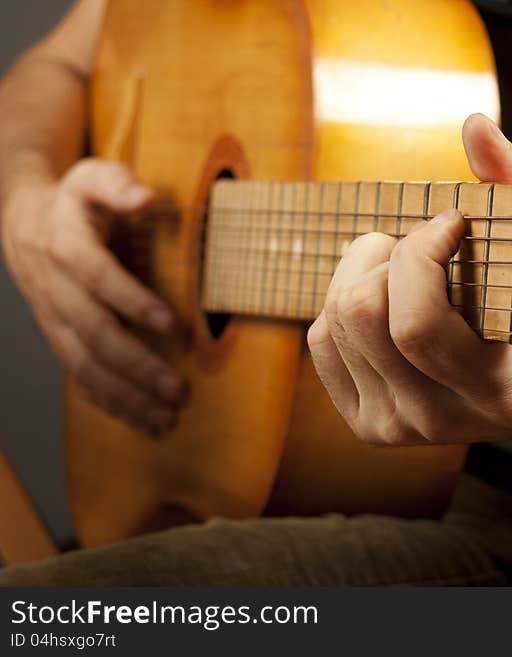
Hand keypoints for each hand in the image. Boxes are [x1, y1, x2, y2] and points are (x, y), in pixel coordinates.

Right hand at [1, 158, 185, 434]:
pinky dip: (112, 404)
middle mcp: (55, 289)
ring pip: (85, 366)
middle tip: (179, 389)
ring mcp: (54, 320)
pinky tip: (144, 423)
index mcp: (65, 245)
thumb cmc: (73, 200)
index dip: (132, 301)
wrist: (24, 222)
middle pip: (94, 333)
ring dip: (126, 397)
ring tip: (167, 419)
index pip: (98, 277)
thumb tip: (145, 197)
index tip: (172, 324)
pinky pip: (81, 378)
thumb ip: (118, 185)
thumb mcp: (93, 177)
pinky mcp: (60, 341)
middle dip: (137, 365)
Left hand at [308, 114, 511, 444]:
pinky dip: (343, 303)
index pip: (416, 325)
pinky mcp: (369, 423)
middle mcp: (441, 421)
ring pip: (332, 325)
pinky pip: (320, 344)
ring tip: (406, 266)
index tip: (452, 220)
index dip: (421, 250)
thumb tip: (474, 127)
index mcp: (500, 394)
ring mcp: (399, 429)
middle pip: (360, 315)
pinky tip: (387, 298)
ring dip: (363, 273)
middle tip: (423, 241)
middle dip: (386, 253)